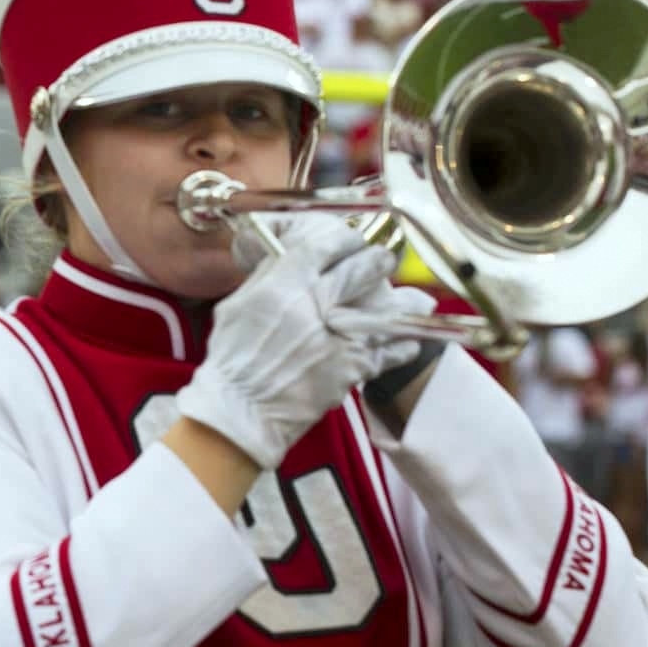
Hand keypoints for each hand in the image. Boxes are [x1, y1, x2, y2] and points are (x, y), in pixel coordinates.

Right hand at [175, 217, 419, 469]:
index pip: (324, 246)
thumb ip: (268, 279)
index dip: (344, 238)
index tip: (350, 240)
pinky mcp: (354, 368)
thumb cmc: (233, 357)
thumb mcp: (238, 305)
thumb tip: (289, 257)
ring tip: (414, 298)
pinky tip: (409, 339)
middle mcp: (318, 306)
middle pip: (363, 269)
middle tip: (382, 260)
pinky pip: (393, 351)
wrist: (242, 408)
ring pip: (389, 307)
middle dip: (377, 260)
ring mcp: (342, 339)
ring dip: (404, 300)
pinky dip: (404, 343)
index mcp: (284, 286)